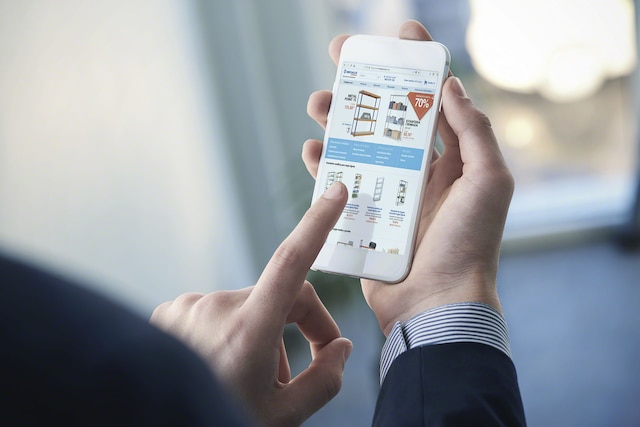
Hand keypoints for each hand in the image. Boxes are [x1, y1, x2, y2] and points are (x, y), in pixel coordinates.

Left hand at [150, 183, 352, 426]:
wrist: (155, 423)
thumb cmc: (221, 419)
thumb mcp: (285, 416)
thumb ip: (325, 380)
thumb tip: (340, 348)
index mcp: (248, 330)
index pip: (292, 261)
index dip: (317, 223)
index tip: (336, 192)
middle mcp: (215, 308)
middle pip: (280, 297)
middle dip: (297, 329)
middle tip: (298, 373)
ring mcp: (188, 307)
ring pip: (247, 308)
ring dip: (260, 335)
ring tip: (248, 378)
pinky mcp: (169, 312)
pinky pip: (216, 312)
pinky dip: (228, 333)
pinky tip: (218, 366)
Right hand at [304, 20, 513, 334]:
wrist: (438, 304)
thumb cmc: (471, 244)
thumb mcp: (489, 181)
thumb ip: (474, 131)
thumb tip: (453, 86)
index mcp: (450, 160)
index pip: (432, 101)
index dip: (417, 65)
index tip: (398, 34)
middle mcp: (418, 172)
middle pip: (385, 118)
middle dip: (364, 86)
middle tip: (339, 59)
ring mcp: (389, 194)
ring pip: (357, 146)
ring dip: (337, 121)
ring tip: (317, 105)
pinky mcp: (363, 218)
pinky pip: (338, 184)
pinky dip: (324, 166)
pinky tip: (313, 151)